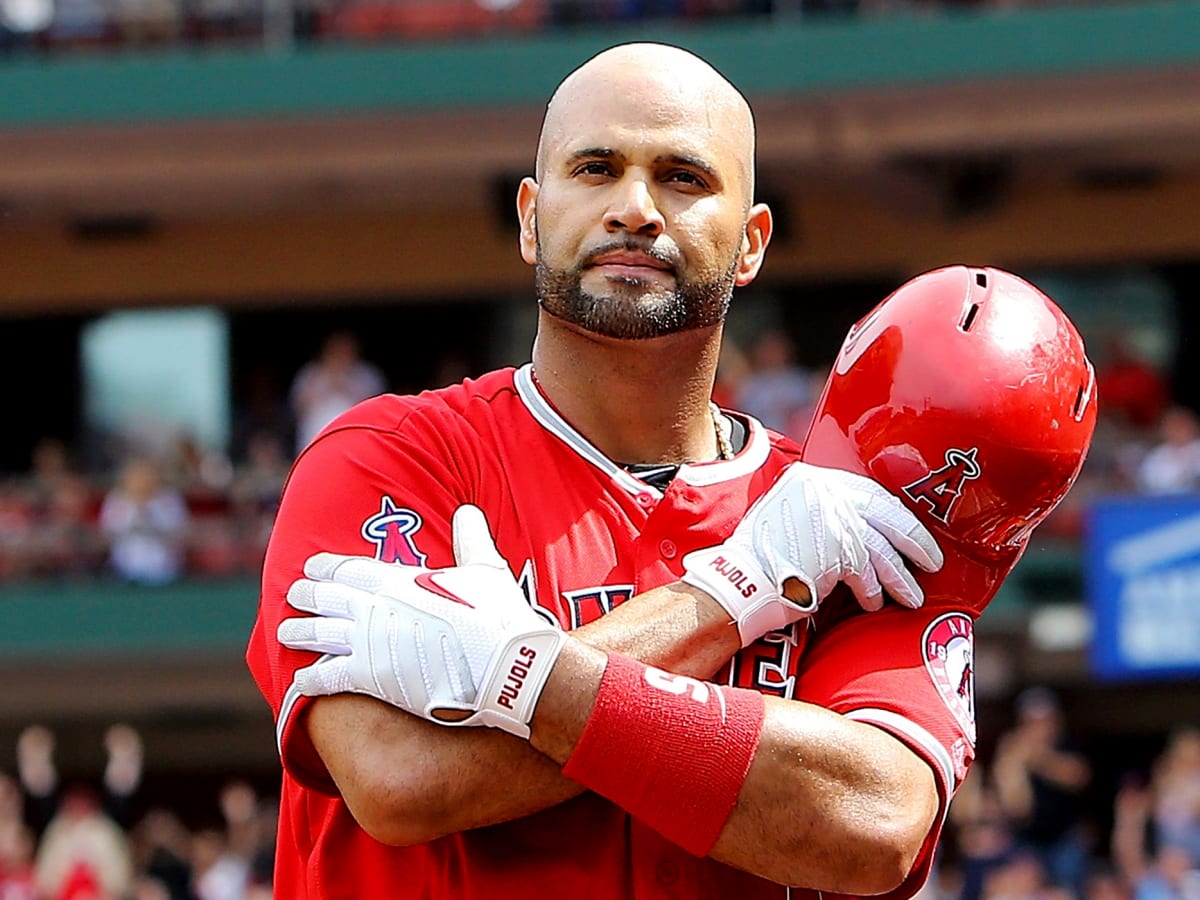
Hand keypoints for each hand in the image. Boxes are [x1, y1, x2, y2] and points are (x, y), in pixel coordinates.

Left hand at [277, 505, 565, 738]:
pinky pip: (328, 675)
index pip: (349, 568)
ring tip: (284, 631)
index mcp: (399, 578)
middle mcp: (376, 606)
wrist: (504, 665)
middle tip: (293, 594)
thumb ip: (470, 539)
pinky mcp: (371, 678)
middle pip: (328, 597)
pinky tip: (299, 680)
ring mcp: (369, 642)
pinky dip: (310, 678)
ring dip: (299, 632)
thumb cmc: (499, 616)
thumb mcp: (485, 568)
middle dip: (307, 595)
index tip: (312, 566)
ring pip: (320, 634)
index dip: (327, 567)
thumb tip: (467, 512)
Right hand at [682, 462, 942, 645]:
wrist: (739, 582)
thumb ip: (819, 511)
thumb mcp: (786, 514)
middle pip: (885, 514)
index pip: (867, 491)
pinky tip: (874, 603)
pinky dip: (872, 592)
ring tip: (911, 596)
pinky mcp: (838, 550)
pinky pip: (866, 574)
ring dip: (899, 577)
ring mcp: (834, 519)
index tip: (908, 531)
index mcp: (811, 478)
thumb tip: (860, 527)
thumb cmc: (759, 558)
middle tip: (931, 562)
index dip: (893, 515)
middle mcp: (824, 491)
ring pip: (882, 549)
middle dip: (914, 541)